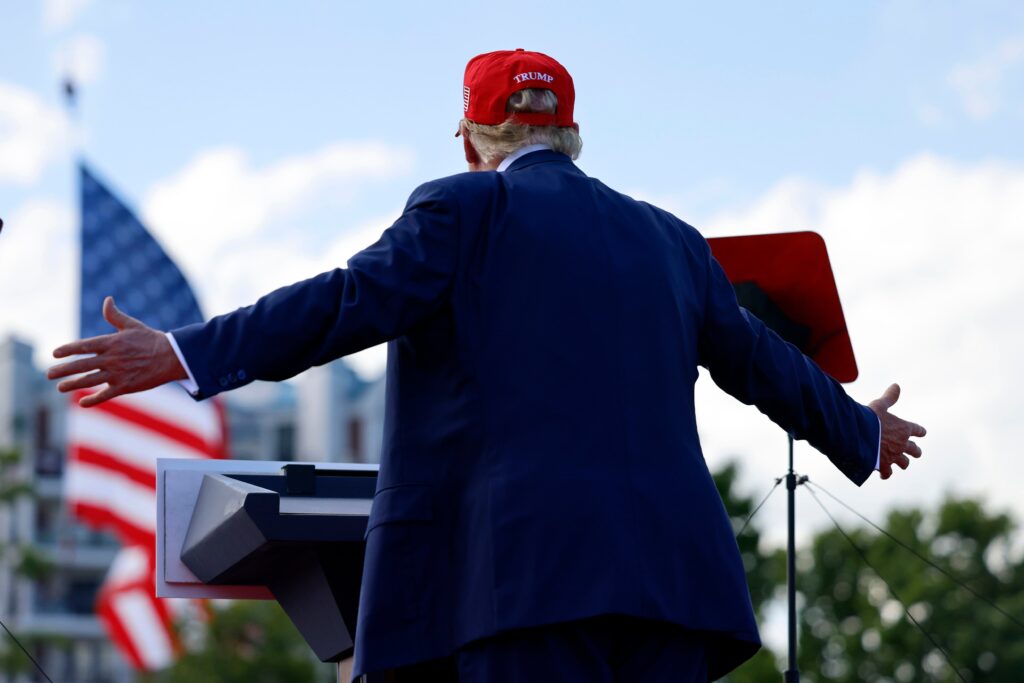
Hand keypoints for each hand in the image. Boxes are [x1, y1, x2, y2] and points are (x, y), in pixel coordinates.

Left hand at [47, 296, 186, 406]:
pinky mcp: (126, 386)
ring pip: (90, 380)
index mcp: (112, 342)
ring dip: (72, 384)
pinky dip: (93, 399)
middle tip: (48, 374)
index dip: (68, 349)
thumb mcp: (132, 325)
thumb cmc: (151, 339)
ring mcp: (118, 374)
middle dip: (63, 370)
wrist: (172, 357)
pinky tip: (82, 402)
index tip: (54, 353)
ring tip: (59, 388)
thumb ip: (115, 315)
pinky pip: (106, 394)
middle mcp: (112, 358)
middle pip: (82, 365)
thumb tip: (107, 300)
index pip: (84, 345)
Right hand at [868, 383, 925, 479]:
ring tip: (900, 464)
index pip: (918, 430)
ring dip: (903, 463)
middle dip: (915, 451)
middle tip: (915, 452)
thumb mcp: (879, 405)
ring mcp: (894, 456)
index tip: (921, 432)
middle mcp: (902, 444)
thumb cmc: (869, 418)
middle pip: (915, 450)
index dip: (920, 431)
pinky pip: (888, 473)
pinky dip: (886, 474)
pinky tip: (883, 474)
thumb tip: (896, 385)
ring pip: (904, 463)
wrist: (859, 436)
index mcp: (904, 428)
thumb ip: (889, 398)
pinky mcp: (884, 466)